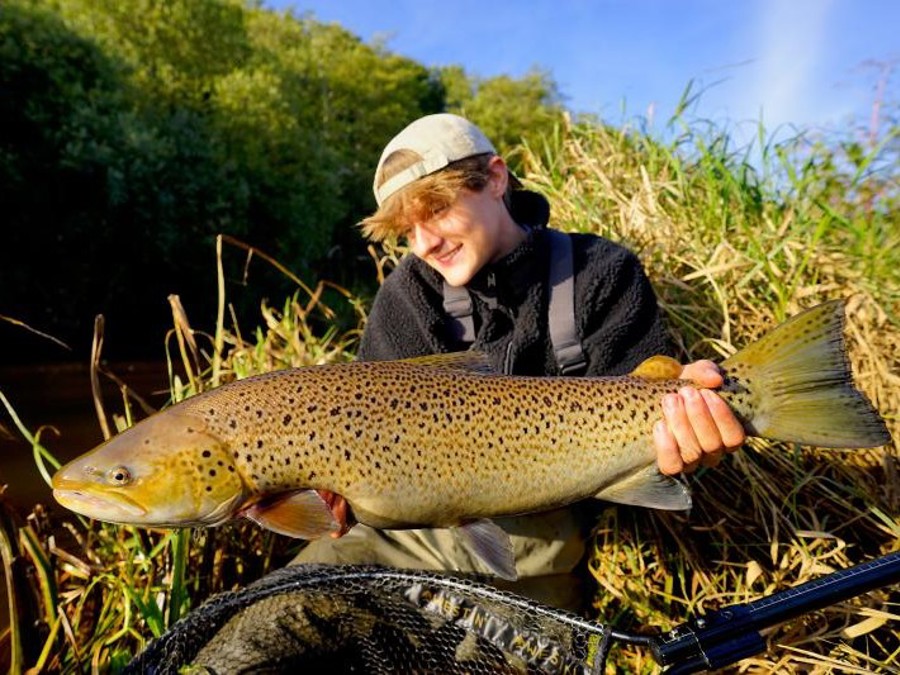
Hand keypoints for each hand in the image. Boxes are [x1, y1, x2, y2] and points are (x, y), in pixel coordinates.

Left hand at [653, 360, 745, 474]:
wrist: (650, 394)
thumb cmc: (680, 385)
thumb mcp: (693, 373)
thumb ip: (705, 371)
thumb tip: (715, 380)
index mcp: (725, 434)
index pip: (734, 437)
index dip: (723, 417)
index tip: (707, 393)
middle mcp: (712, 452)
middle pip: (712, 444)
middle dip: (699, 416)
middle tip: (686, 392)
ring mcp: (691, 461)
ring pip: (692, 453)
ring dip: (681, 424)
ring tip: (670, 400)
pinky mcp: (669, 464)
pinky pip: (672, 465)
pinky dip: (666, 446)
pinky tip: (660, 424)